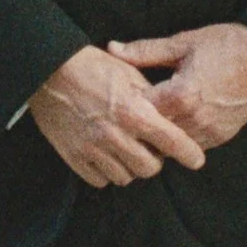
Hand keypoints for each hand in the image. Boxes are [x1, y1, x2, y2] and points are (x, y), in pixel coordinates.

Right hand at [29, 42, 207, 186]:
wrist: (49, 70)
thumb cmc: (93, 67)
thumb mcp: (129, 74)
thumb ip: (152, 98)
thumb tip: (171, 117)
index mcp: (133, 112)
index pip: (170, 141)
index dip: (188, 153)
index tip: (196, 160)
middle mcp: (114, 134)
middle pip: (149, 169)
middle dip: (154, 160)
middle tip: (150, 148)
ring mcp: (92, 148)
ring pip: (124, 177)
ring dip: (130, 167)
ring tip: (126, 150)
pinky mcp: (73, 156)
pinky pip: (99, 180)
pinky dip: (106, 172)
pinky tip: (106, 155)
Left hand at [108, 22, 246, 150]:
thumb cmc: (227, 44)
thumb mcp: (183, 42)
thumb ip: (145, 51)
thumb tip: (113, 49)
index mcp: (181, 95)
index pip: (140, 114)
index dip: (125, 108)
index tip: (117, 102)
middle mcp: (195, 119)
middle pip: (154, 136)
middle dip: (140, 127)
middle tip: (128, 117)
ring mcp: (211, 131)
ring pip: (173, 147)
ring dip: (161, 136)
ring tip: (150, 122)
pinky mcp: (222, 136)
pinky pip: (193, 145)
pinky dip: (181, 138)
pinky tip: (176, 123)